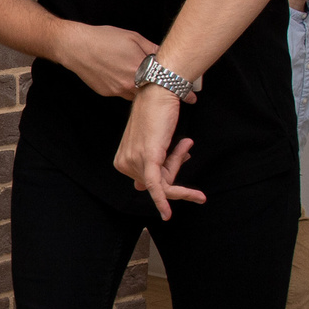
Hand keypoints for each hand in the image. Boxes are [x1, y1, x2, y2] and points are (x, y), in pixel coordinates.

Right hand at [55, 22, 162, 99]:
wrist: (77, 47)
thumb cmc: (104, 39)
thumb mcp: (133, 37)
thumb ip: (152, 48)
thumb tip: (163, 55)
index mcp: (139, 68)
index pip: (161, 77)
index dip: (163, 73)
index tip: (162, 69)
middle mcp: (130, 84)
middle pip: (150, 89)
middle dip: (151, 81)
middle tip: (149, 71)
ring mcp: (118, 90)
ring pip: (136, 94)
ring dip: (138, 86)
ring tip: (131, 71)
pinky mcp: (107, 93)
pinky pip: (121, 92)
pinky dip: (123, 85)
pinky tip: (116, 72)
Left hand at [115, 87, 207, 218]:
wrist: (159, 93)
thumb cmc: (157, 115)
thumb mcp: (152, 144)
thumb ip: (149, 165)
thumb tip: (140, 189)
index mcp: (122, 161)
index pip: (150, 180)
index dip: (169, 170)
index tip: (180, 151)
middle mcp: (124, 163)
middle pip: (157, 182)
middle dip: (175, 167)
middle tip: (186, 146)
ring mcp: (135, 161)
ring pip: (164, 181)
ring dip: (179, 163)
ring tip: (187, 143)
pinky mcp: (148, 158)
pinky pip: (156, 186)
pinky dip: (163, 200)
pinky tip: (167, 214)